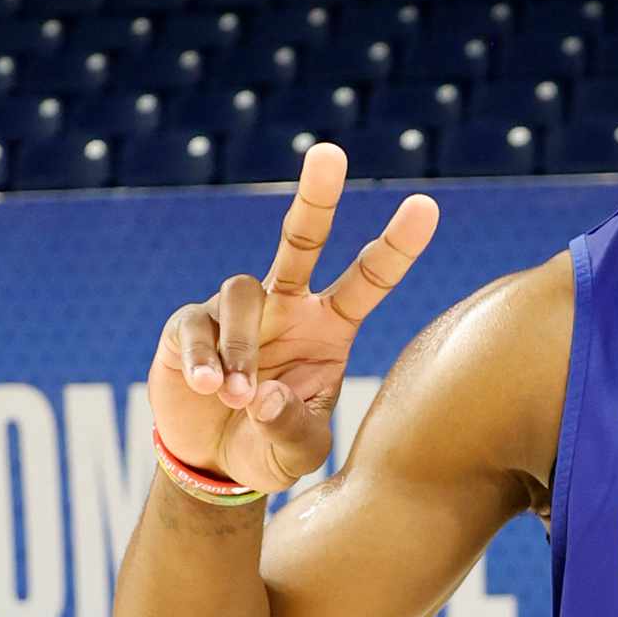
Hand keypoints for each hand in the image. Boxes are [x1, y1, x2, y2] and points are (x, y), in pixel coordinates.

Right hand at [146, 142, 439, 493]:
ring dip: (240, 345)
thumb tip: (264, 395)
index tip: (427, 206)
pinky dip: (204, 356)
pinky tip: (208, 387)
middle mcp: (288, 305)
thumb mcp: (295, 452)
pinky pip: (197, 325)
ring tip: (236, 395)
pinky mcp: (190, 324)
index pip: (369, 280)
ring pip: (242, 292)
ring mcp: (237, 311)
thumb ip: (290, 429)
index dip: (397, 245)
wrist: (213, 463)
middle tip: (331, 153)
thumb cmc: (269, 445)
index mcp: (331, 327)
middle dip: (317, 196)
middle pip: (302, 238)